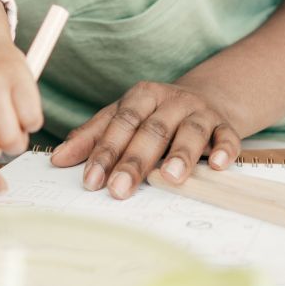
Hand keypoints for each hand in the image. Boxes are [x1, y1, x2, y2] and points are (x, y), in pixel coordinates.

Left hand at [50, 81, 241, 198]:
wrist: (204, 97)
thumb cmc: (154, 114)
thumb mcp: (122, 117)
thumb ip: (92, 137)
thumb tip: (57, 158)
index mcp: (141, 96)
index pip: (120, 123)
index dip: (105, 151)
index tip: (91, 180)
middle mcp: (171, 100)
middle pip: (152, 130)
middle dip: (134, 161)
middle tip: (119, 189)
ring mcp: (200, 112)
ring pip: (190, 131)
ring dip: (180, 154)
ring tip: (170, 178)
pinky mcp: (225, 125)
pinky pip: (227, 136)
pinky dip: (224, 150)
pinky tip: (218, 165)